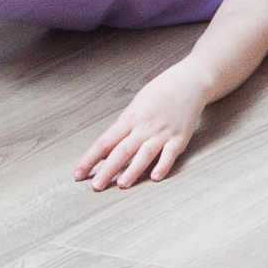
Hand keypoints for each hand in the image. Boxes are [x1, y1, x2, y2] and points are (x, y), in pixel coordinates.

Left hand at [78, 71, 211, 187]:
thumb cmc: (161, 91)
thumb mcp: (136, 105)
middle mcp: (144, 127)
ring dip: (132, 170)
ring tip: (122, 185)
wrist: (189, 81)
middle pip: (122, 151)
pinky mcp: (180, 137)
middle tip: (96, 186)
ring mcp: (162, 133)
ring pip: (144, 154)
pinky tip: (156, 177)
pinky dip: (163, 165)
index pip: (105, 142)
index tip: (78, 173)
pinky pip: (170, 154)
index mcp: (129, 119)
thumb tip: (108, 147)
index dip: (90, 159)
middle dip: (108, 170)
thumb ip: (124, 126)